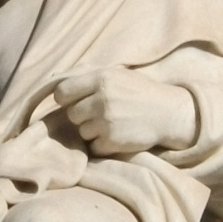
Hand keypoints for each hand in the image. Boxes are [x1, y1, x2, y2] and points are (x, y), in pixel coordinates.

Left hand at [54, 68, 197, 157]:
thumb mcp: (117, 74)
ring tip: (113, 124)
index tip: (74, 102)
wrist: (168, 113)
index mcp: (101, 79)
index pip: (62, 92)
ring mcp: (107, 122)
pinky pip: (94, 147)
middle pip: (72, 115)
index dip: (66, 99)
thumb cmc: (139, 92)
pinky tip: (118, 136)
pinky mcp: (113, 141)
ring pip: (82, 132)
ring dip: (93, 132)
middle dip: (83, 116)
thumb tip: (54, 80)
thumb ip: (88, 75)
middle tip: (101, 114)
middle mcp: (102, 99)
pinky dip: (103, 145)